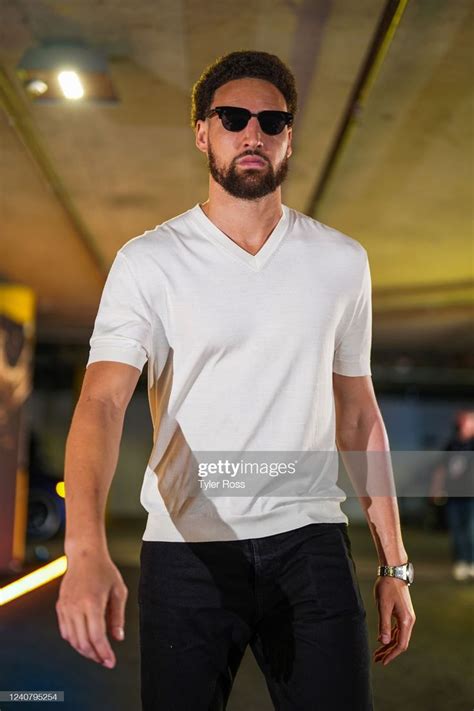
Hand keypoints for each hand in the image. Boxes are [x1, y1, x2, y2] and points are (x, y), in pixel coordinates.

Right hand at [56, 551, 127, 668]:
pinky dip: (75, 641)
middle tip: (106, 661)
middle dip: (95, 656)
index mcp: (92, 602)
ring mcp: (65, 607)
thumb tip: (118, 638)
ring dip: (85, 650)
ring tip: (98, 653)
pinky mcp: (60, 606)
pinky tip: (85, 642)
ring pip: (73, 639)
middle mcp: (75, 607)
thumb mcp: (118, 591)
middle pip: (83, 642)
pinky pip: (65, 631)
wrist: (84, 555)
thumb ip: (117, 616)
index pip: (96, 636)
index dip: (104, 652)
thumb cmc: (104, 570)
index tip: (111, 662)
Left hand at [373, 576, 415, 665]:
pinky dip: (391, 636)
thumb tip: (384, 642)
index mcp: (406, 621)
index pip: (401, 644)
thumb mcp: (383, 606)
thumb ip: (384, 625)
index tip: (382, 662)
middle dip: (389, 652)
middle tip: (377, 659)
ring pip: (399, 636)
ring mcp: (407, 617)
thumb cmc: (387, 587)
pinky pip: (398, 629)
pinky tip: (382, 639)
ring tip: (378, 652)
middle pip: (400, 642)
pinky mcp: (403, 612)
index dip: (392, 655)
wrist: (394, 571)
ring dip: (389, 645)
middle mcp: (409, 621)